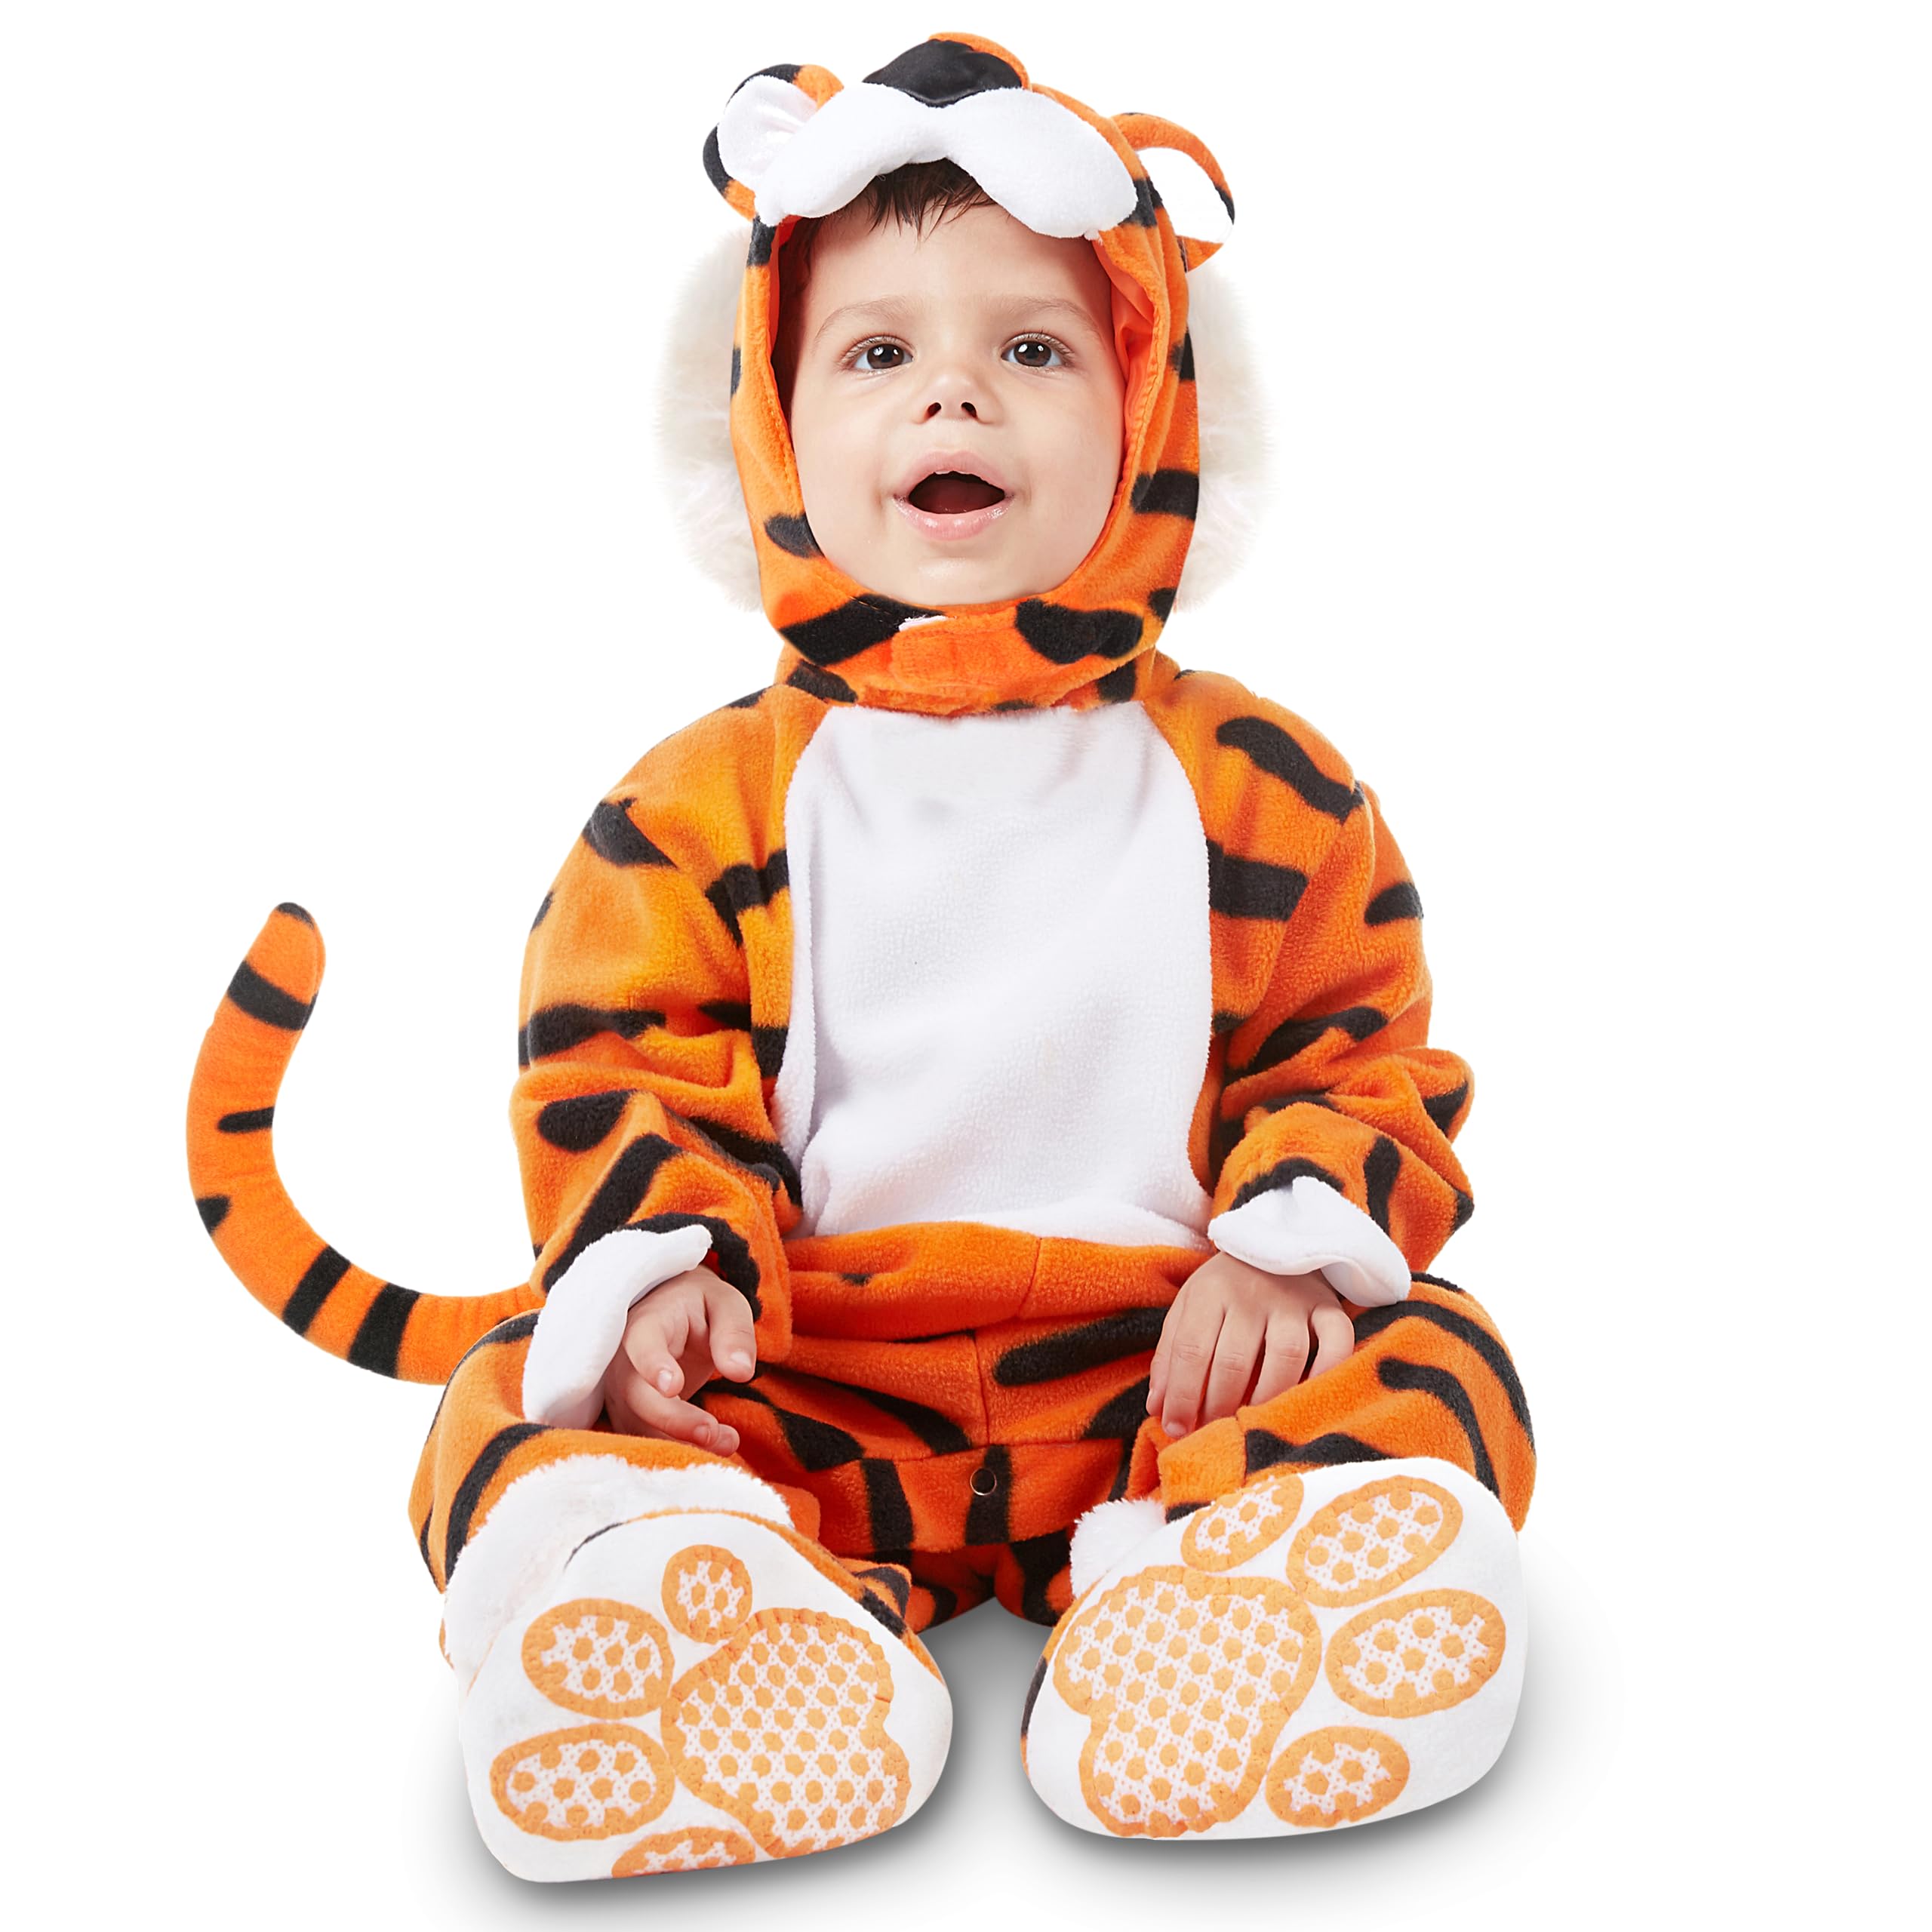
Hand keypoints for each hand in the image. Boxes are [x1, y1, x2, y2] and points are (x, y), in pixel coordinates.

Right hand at [601, 1267, 756, 1453]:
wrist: (671, 1315)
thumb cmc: (699, 1306)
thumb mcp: (725, 1304)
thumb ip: (733, 1332)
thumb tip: (741, 1371)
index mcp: (647, 1321)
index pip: (641, 1342)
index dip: (652, 1364)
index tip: (673, 1386)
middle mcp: (624, 1359)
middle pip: (636, 1393)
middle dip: (673, 1418)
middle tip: (712, 1432)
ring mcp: (622, 1390)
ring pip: (638, 1423)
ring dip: (679, 1440)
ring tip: (726, 1441)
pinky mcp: (630, 1414)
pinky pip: (645, 1437)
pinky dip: (676, 1449)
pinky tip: (714, 1447)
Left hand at [1146, 1252, 1354, 1438]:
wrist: (1272, 1243)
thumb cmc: (1223, 1289)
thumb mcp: (1188, 1309)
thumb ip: (1170, 1355)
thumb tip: (1157, 1409)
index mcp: (1209, 1292)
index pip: (1191, 1350)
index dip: (1181, 1396)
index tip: (1175, 1428)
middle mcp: (1252, 1294)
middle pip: (1234, 1361)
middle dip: (1218, 1407)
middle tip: (1212, 1433)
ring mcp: (1294, 1300)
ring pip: (1284, 1358)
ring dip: (1265, 1399)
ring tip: (1250, 1422)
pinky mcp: (1328, 1307)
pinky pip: (1337, 1342)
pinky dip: (1326, 1372)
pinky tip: (1306, 1397)